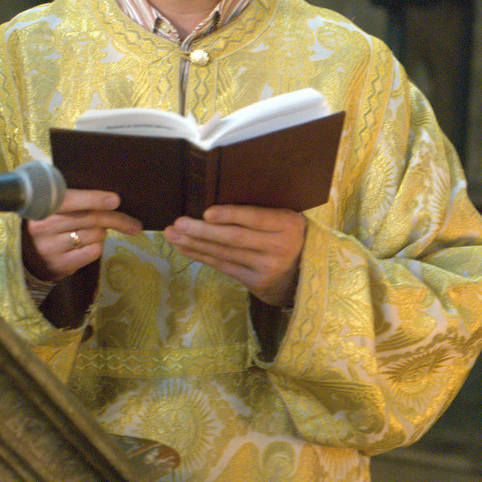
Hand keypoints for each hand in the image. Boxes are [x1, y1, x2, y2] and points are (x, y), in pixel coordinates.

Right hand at [23, 189, 141, 281]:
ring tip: (93, 231)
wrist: (23, 253)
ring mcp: (52, 247)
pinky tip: (88, 244)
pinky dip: (97, 246)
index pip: (71, 200)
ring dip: (102, 232)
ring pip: (95, 235)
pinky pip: (92, 252)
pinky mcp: (60, 265)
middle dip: (117, 220)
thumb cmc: (44, 221)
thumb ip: (70, 197)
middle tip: (135, 224)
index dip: (94, 199)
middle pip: (91, 219)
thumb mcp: (49, 204)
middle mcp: (45, 227)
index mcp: (42, 206)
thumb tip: (108, 196)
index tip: (115, 200)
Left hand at [163, 206, 305, 306]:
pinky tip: (186, 249)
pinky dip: (203, 257)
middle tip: (177, 223)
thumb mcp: (287, 219)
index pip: (255, 218)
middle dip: (202, 231)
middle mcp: (279, 247)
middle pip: (235, 238)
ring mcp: (267, 268)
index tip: (206, 212)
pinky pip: (224, 267)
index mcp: (288, 224)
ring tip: (173, 235)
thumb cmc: (290, 236)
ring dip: (195, 244)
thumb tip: (217, 198)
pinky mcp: (257, 283)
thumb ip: (262, 213)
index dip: (230, 215)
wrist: (307, 274)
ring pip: (225, 254)